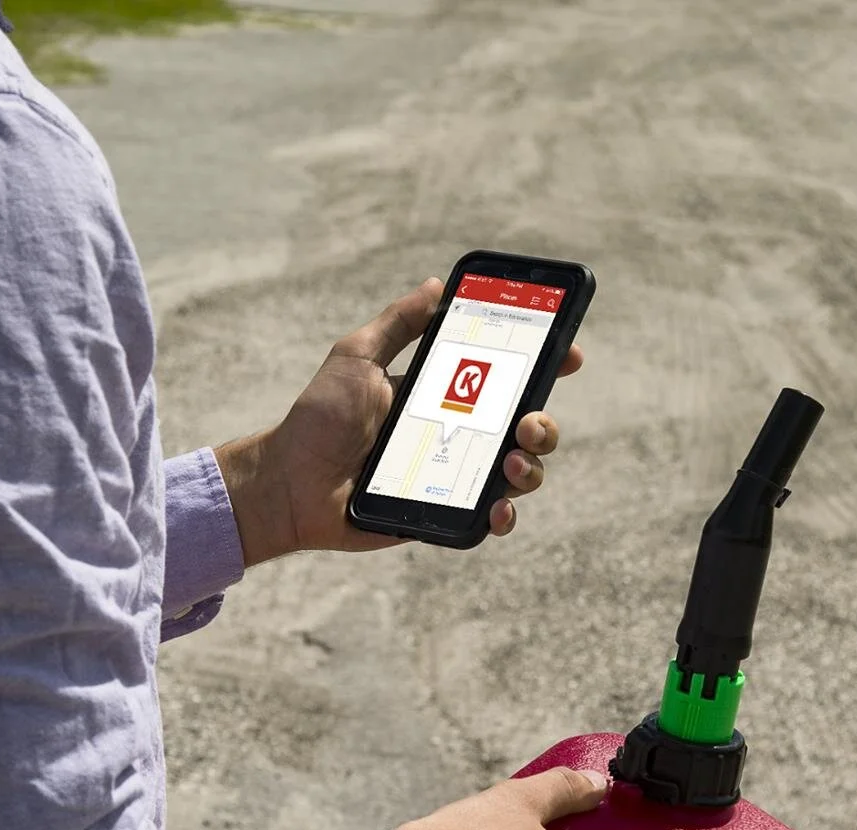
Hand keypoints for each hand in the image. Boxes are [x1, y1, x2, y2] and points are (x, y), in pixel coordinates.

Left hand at [215, 280, 586, 565]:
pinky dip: (506, 514)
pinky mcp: (445, 515)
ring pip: (521, 472)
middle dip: (544, 421)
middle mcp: (458, 434)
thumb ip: (397, 324)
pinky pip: (492, 517)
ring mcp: (455, 477)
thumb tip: (436, 284)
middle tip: (529, 419)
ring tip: (513, 461)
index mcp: (444, 394)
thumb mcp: (358, 357)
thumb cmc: (319, 418)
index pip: (507, 377)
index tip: (567, 354)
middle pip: (526, 426)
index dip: (544, 365)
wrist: (289, 482)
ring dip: (534, 464)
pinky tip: (499, 505)